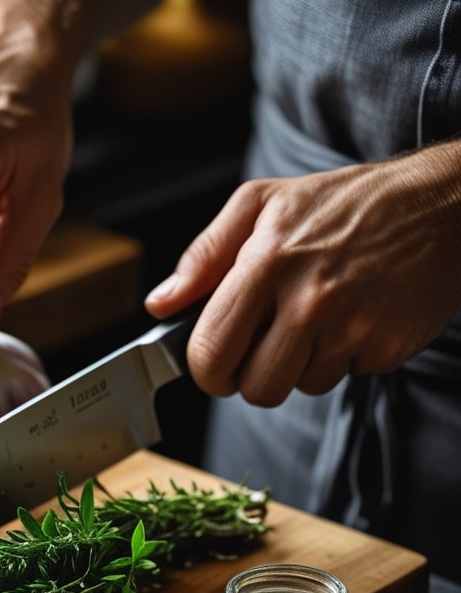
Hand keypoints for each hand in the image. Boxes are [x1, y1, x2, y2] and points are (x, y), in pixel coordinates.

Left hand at [145, 143, 460, 405]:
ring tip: (320, 316)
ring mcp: (353, 327)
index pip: (211, 351)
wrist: (439, 206)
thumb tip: (161, 304)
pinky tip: (355, 317)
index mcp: (268, 261)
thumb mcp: (262, 204)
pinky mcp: (386, 348)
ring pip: (299, 388)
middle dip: (253, 377)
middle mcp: (310, 299)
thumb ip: (204, 256)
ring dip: (302, 364)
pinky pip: (343, 378)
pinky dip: (343, 357)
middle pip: (255, 389)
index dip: (206, 370)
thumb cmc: (343, 203)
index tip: (215, 365)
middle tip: (267, 345)